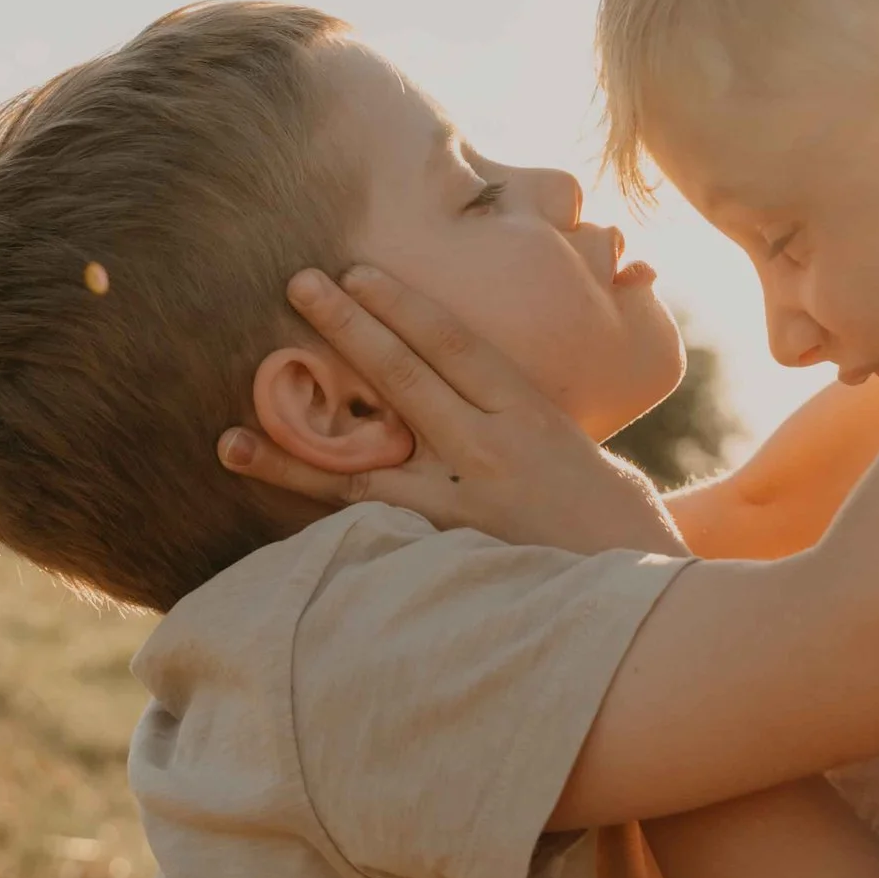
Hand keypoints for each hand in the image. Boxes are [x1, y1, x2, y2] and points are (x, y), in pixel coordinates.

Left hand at [216, 266, 686, 556]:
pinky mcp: (445, 554)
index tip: (359, 272)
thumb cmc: (621, 529)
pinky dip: (316, 513)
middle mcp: (493, 449)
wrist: (645, 605)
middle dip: (349, 325)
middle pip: (405, 375)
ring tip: (233, 423)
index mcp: (532, 415)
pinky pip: (367, 527)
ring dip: (295, 438)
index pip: (456, 343)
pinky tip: (269, 502)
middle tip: (299, 282)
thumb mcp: (584, 456)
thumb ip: (526, 429)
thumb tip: (484, 406)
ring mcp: (463, 505)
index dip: (404, 304)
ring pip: (362, 461)